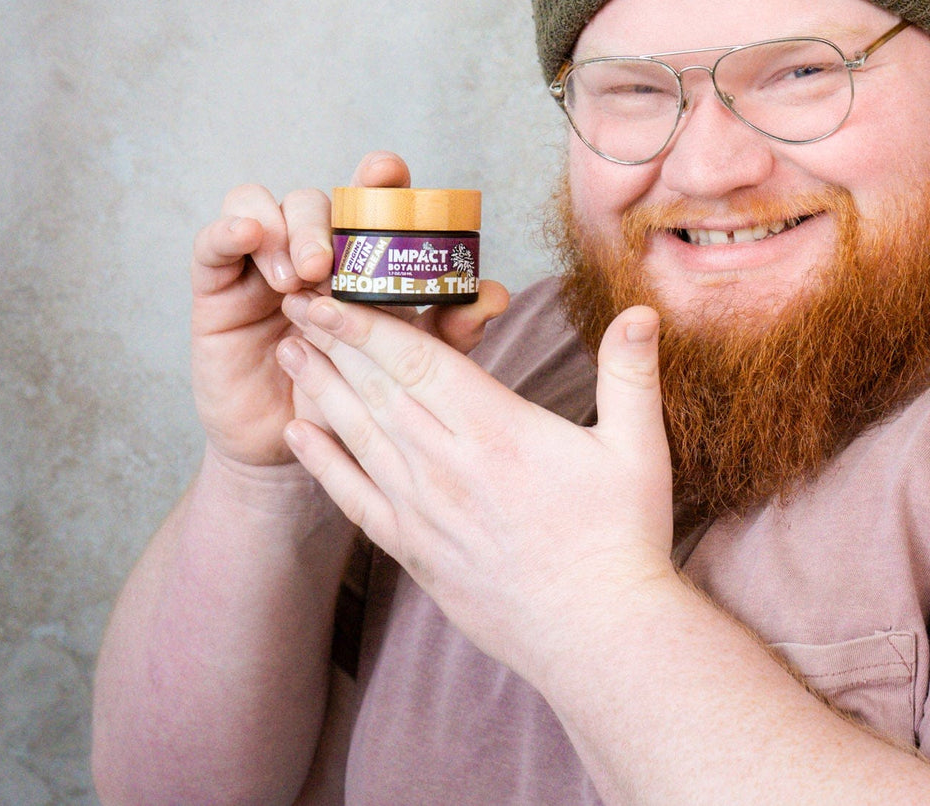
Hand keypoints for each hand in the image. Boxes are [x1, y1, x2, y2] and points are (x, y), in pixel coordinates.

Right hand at [189, 152, 509, 465]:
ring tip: (296, 277)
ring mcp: (263, 261)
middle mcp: (312, 248)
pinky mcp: (218, 285)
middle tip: (327, 266)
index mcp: (360, 256)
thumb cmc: (358, 396)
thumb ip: (450, 328)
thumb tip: (495, 295)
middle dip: (324, 221)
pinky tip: (249, 240)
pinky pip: (214, 240)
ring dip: (284, 231)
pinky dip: (231, 229)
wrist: (298, 448)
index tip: (386, 173)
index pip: (368, 197)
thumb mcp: (408, 364)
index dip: (377, 175)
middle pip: (317, 200)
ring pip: (266, 206)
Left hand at [273, 290, 675, 677]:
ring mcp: (424, 512)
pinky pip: (354, 498)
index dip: (366, 324)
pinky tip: (297, 434)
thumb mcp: (638, 449)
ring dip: (319, 389)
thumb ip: (631, 373)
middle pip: (376, 390)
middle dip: (332, 343)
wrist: (597, 635)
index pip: (416, 363)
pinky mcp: (415, 551)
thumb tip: (641, 311)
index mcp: (497, 431)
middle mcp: (447, 467)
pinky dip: (322, 462)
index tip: (329, 294)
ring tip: (288, 351)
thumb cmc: (621, 541)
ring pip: (358, 436)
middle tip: (294, 303)